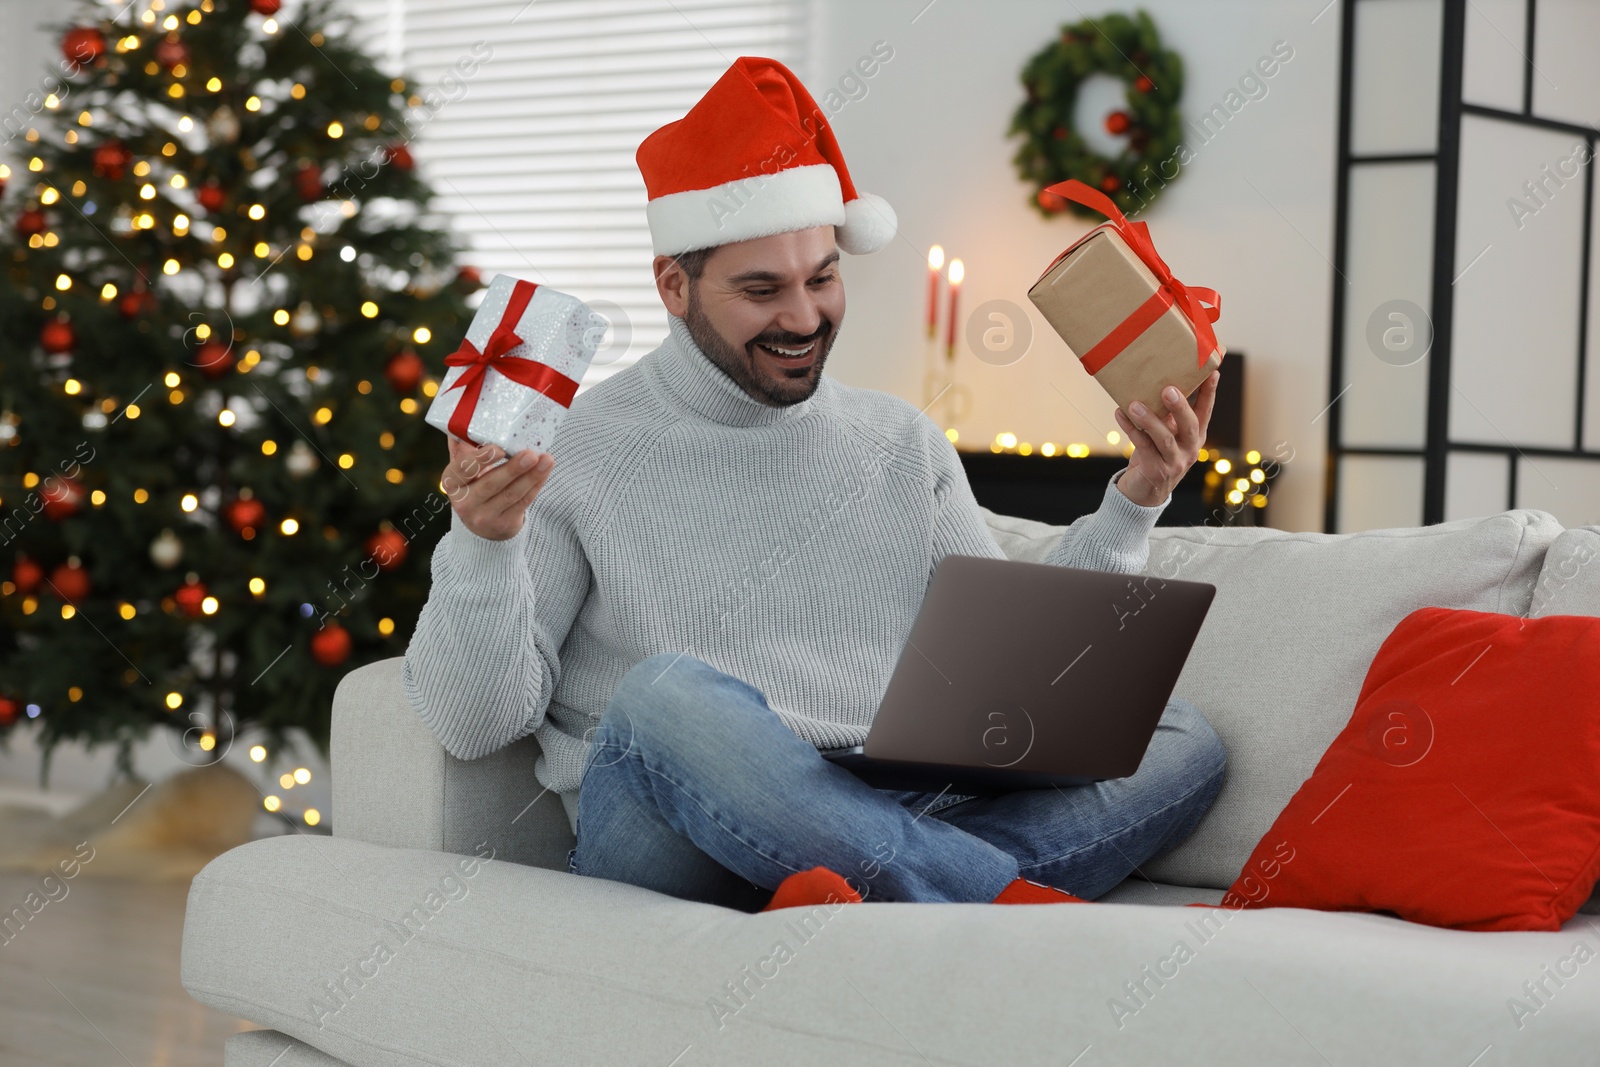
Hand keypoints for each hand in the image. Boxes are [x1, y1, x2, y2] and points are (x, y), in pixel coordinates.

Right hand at [441, 435, 554, 540]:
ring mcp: (485, 516)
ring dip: (532, 476)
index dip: (480, 460)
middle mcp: (465, 502)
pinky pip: (523, 502)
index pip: (463, 470)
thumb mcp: (462, 468)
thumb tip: (463, 414)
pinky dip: (536, 485)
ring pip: (511, 494)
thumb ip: (462, 445)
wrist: (481, 523)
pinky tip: (545, 471)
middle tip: (530, 454)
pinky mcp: (504, 523)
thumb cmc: (473, 484)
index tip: (498, 448)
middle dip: (513, 469)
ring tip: (547, 459)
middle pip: (491, 484)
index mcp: (451, 483)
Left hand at [1112, 370, 1219, 507]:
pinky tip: (1120, 414)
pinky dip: (1131, 429)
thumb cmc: (1154, 455)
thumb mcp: (1165, 433)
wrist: (1144, 492)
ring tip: (1134, 404)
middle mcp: (1190, 449)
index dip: (1209, 392)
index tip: (1213, 372)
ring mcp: (1175, 462)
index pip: (1206, 411)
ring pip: (1164, 439)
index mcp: (1195, 436)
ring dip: (1149, 420)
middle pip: (1190, 426)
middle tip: (1168, 389)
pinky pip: (1143, 447)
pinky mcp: (1156, 471)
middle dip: (1180, 406)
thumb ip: (1166, 415)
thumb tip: (1157, 382)